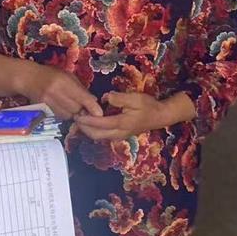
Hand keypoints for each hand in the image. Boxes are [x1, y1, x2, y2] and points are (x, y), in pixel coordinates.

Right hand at [20, 62, 102, 119]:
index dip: (92, 106)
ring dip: (72, 112)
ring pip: (68, 115)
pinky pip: (59, 116)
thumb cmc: (50, 74)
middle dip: (81, 108)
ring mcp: (48, 102)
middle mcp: (55, 92)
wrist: (28, 78)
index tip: (99, 113)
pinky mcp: (43, 109)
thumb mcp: (67, 76)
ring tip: (68, 103)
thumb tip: (93, 101)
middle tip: (80, 103)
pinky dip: (64, 114)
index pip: (82, 97)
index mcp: (63, 81)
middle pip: (76, 109)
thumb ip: (80, 88)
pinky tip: (61, 106)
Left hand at [74, 91, 188, 141]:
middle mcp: (119, 133)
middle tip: (76, 117)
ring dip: (89, 130)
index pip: (100, 124)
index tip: (77, 115)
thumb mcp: (135, 98)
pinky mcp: (120, 136)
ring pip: (99, 137)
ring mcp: (120, 136)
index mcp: (122, 123)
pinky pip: (103, 136)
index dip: (87, 120)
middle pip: (97, 135)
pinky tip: (91, 122)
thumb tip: (106, 98)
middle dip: (84, 128)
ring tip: (81, 119)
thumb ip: (119, 98)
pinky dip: (95, 130)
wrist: (160, 117)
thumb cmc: (149, 106)